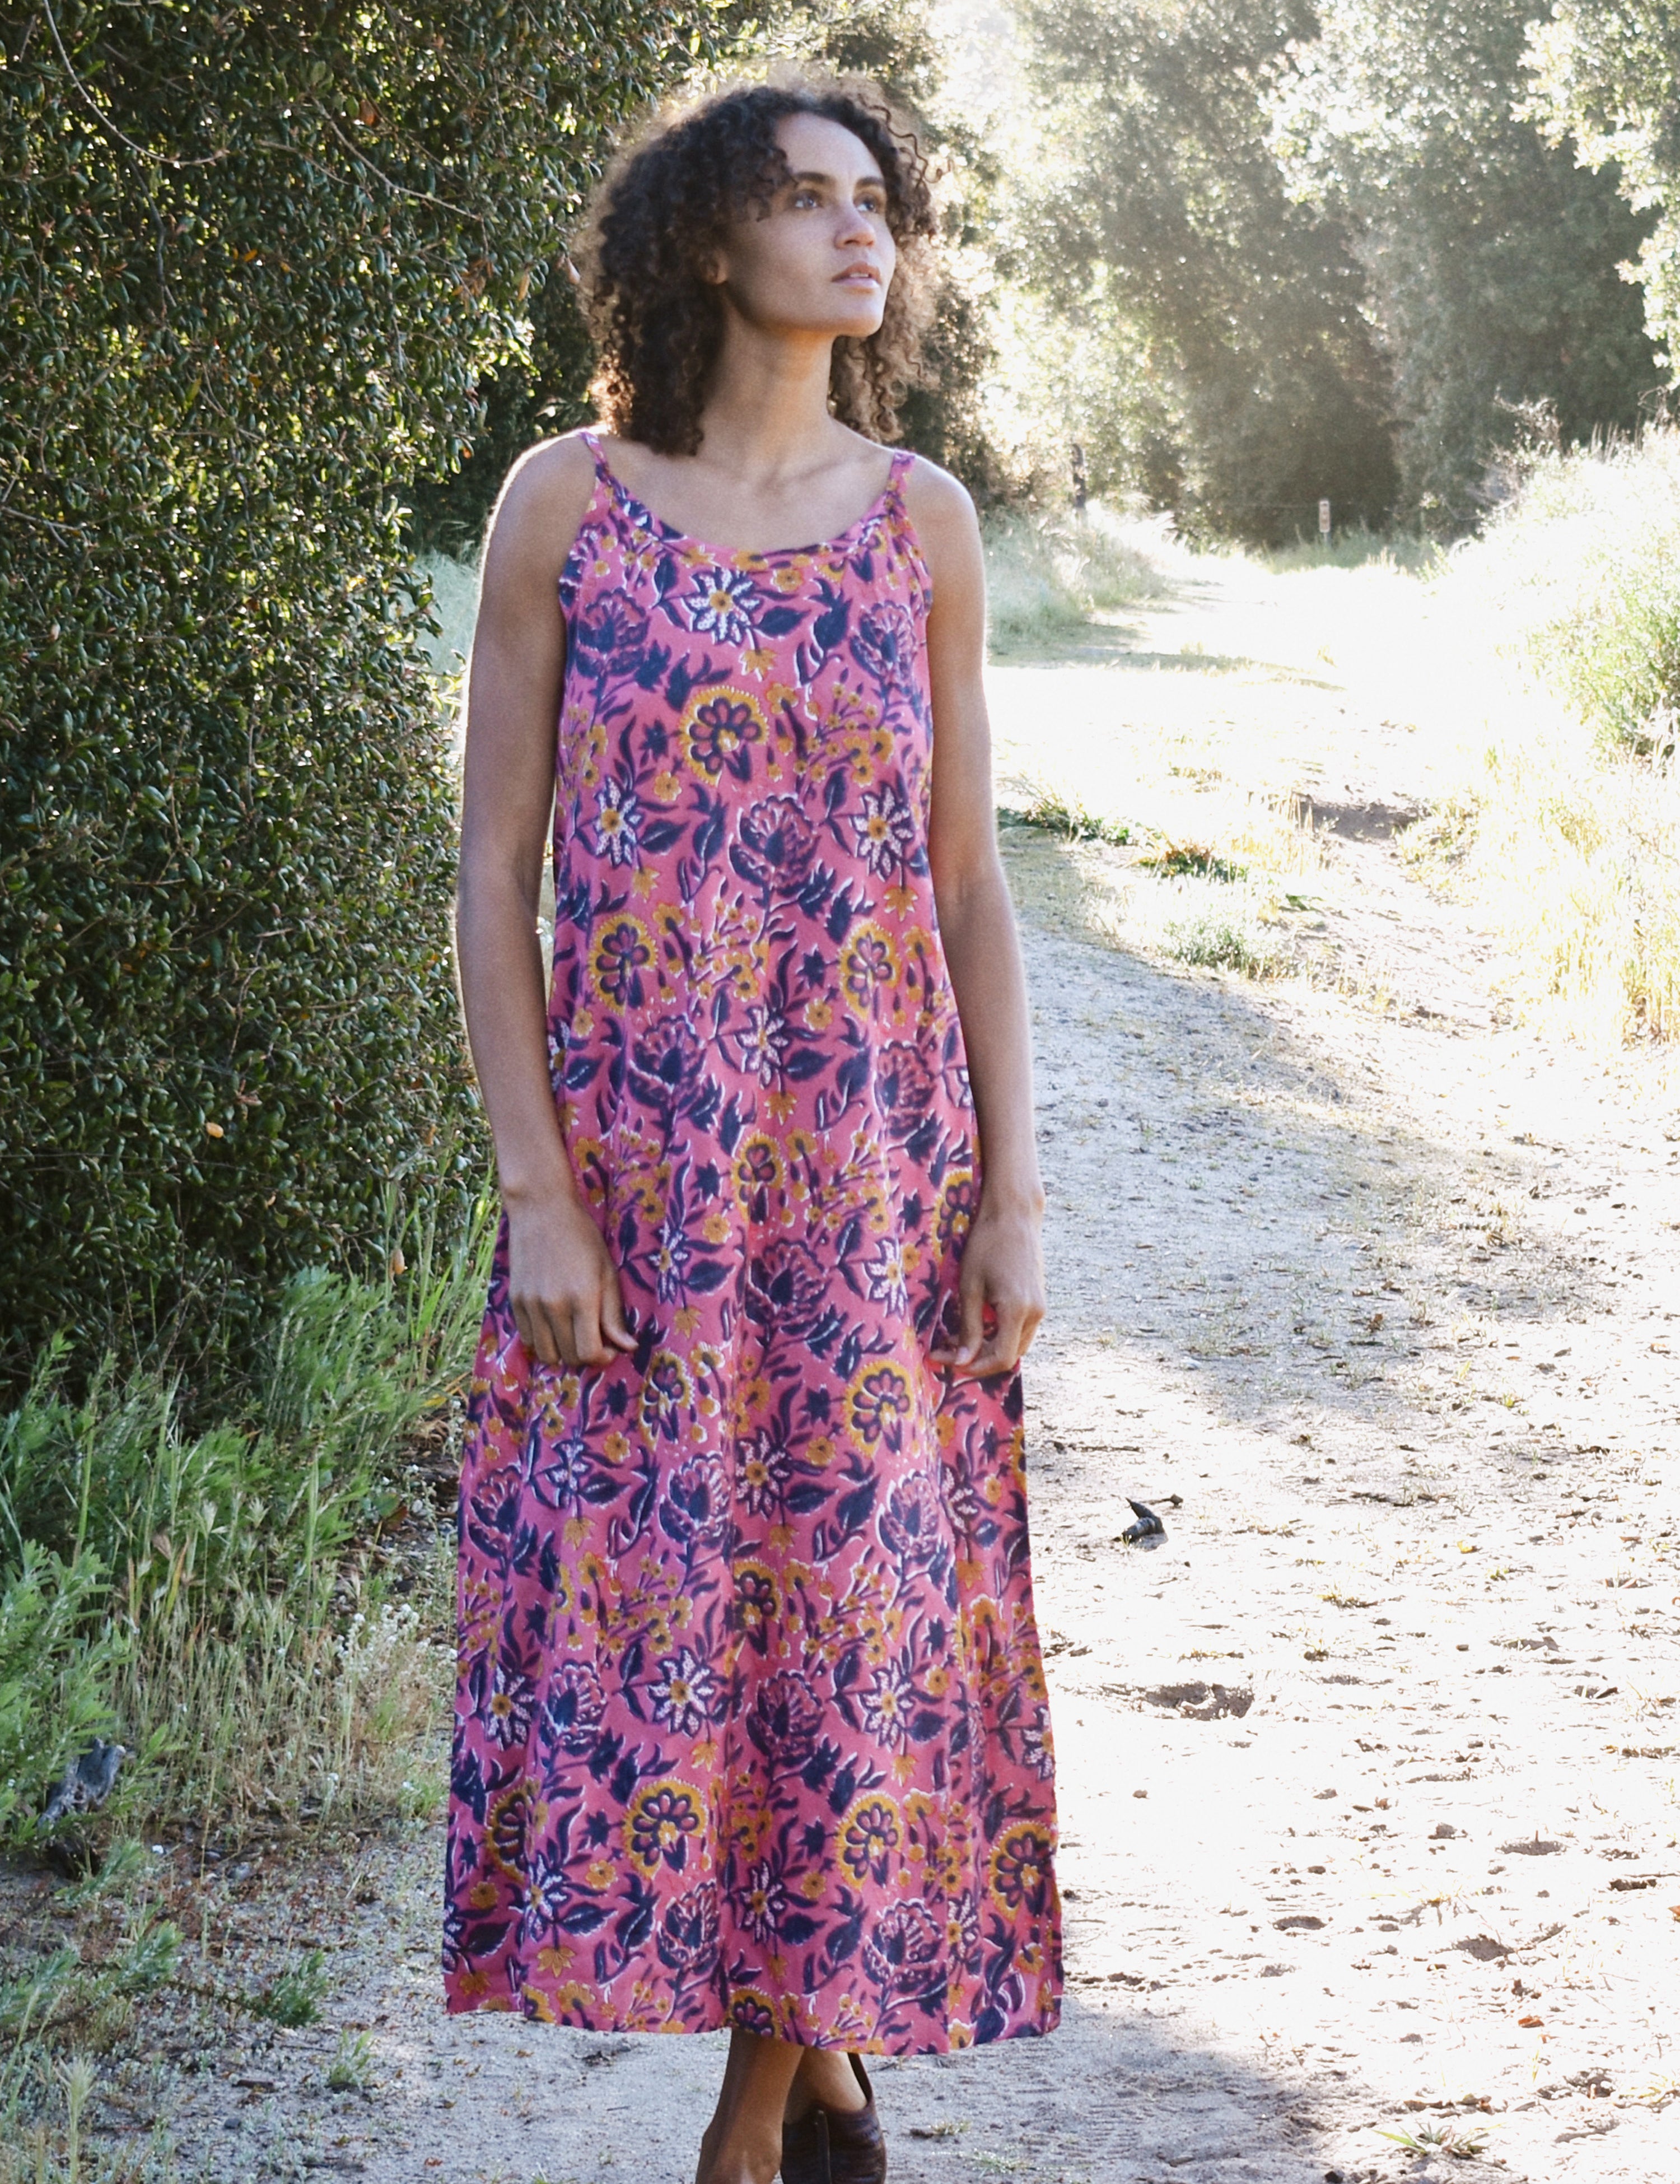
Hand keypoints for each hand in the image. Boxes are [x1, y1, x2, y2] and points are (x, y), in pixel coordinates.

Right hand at [506, 1188, 636, 1369]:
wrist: (542, 1210)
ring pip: (545, 1354)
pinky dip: (543, 1341)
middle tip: (595, 1339)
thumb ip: (614, 1314)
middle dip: (585, 1355)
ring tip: (574, 1335)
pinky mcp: (515, 1301)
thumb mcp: (607, 1272)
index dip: (604, 1357)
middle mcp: (553, 1306)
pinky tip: (555, 1325)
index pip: (590, 1352)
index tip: (611, 1348)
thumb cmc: (582, 1238)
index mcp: (583, 1298)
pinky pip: (528, 1339)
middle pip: (569, 1357)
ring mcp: (531, 1305)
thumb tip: (628, 1347)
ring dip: (563, 1352)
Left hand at [930, 1198, 1045, 1380]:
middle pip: (1009, 1356)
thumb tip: (962, 1361)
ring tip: (956, 1336)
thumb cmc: (987, 1244)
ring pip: (1015, 1344)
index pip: (1001, 1358)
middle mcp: (1035, 1313)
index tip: (946, 1360)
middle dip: (977, 1359)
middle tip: (944, 1349)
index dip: (973, 1367)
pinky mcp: (1038, 1300)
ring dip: (987, 1348)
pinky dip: (998, 1335)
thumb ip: (968, 1327)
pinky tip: (975, 1322)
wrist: (1014, 1214)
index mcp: (1017, 1310)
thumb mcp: (970, 1286)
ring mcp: (1040, 1307)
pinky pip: (1020, 1330)